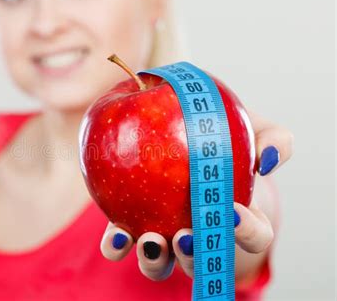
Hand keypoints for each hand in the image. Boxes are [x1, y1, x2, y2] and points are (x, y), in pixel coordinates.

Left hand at [100, 112, 292, 280]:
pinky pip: (121, 244)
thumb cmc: (221, 132)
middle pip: (200, 261)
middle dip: (193, 258)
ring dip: (155, 261)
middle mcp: (197, 232)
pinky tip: (116, 235)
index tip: (235, 211)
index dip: (248, 232)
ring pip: (160, 264)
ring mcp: (162, 232)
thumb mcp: (250, 127)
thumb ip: (272, 139)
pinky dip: (117, 246)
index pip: (253, 235)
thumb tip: (269, 160)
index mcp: (234, 216)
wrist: (176, 124)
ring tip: (150, 241)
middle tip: (184, 237)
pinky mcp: (129, 223)